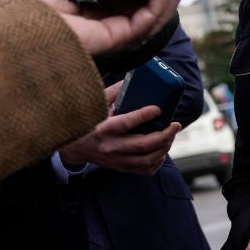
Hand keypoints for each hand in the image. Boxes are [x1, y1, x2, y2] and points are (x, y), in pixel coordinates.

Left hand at [14, 0, 198, 55]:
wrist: (11, 26)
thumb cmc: (24, 9)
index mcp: (90, 14)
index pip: (128, 2)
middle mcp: (103, 27)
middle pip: (147, 10)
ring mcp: (110, 35)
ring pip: (152, 17)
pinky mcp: (114, 39)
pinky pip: (145, 21)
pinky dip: (159, 1)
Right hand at [59, 83, 180, 173]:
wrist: (74, 148)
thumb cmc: (88, 121)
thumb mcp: (95, 105)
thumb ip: (113, 92)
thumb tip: (132, 79)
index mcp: (103, 128)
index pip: (126, 123)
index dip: (144, 115)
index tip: (158, 108)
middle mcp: (110, 147)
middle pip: (143, 145)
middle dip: (164, 135)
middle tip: (176, 125)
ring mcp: (116, 160)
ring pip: (146, 160)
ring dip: (164, 148)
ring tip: (171, 136)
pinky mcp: (120, 168)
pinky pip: (143, 171)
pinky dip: (157, 162)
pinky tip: (162, 151)